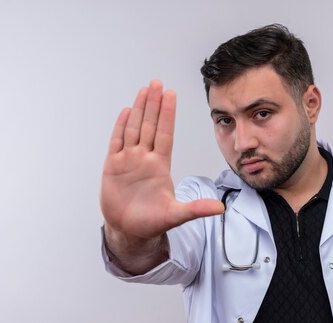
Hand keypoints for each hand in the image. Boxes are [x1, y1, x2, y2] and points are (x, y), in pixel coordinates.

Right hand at [100, 80, 223, 243]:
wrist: (129, 230)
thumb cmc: (151, 222)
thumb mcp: (176, 216)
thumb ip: (196, 209)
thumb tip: (220, 209)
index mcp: (160, 166)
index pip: (165, 134)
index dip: (167, 115)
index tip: (171, 95)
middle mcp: (145, 159)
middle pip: (150, 126)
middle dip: (154, 104)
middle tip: (157, 83)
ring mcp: (129, 161)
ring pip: (134, 129)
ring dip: (139, 109)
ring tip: (144, 90)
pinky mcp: (113, 166)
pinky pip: (116, 142)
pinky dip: (120, 127)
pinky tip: (125, 111)